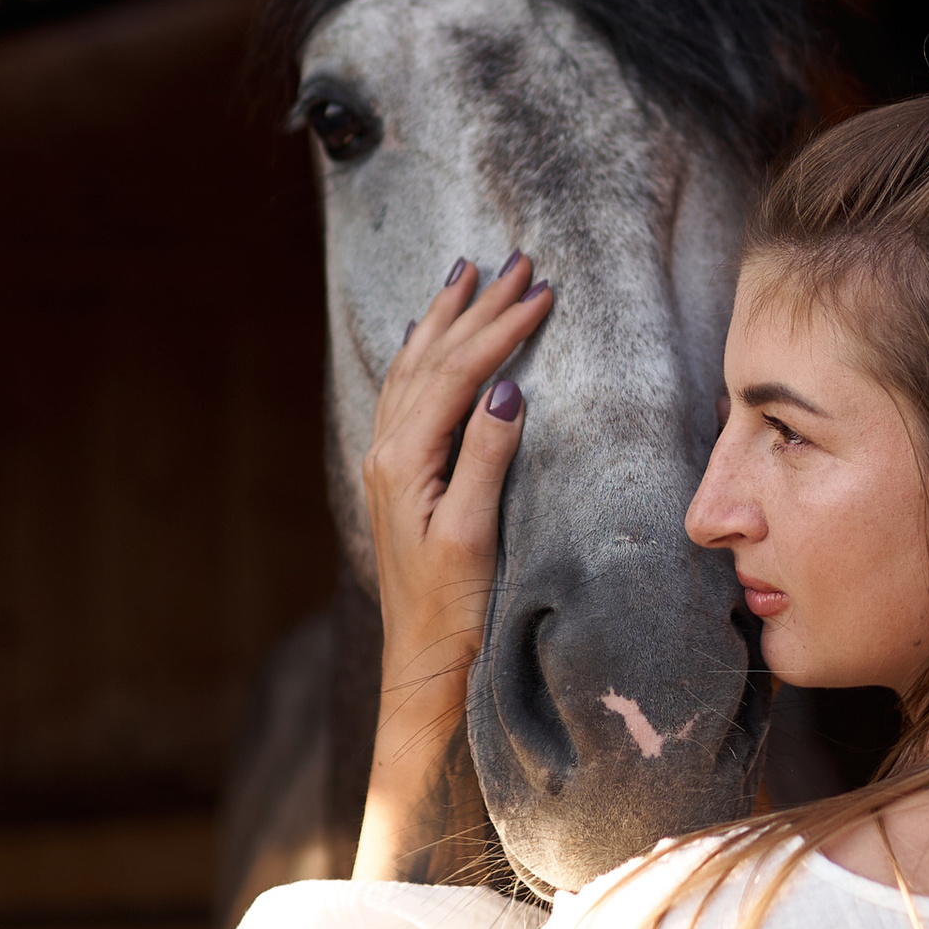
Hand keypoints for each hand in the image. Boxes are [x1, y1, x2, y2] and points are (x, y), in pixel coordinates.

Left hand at [354, 252, 552, 882]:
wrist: (424, 667)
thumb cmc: (453, 612)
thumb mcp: (473, 534)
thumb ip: (485, 457)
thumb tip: (503, 389)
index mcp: (404, 461)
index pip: (458, 374)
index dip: (500, 329)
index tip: (541, 291)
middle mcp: (387, 452)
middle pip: (433, 359)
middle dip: (476, 308)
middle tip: (515, 260)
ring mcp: (388, 464)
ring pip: (416, 369)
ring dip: (445, 319)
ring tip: (467, 273)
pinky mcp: (398, 478)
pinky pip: (406, 393)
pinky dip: (424, 354)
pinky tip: (426, 337)